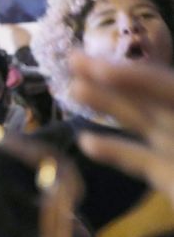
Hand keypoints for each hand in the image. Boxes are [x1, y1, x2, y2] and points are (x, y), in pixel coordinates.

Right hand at [70, 52, 173, 205]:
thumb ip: (172, 99)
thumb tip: (102, 127)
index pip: (164, 86)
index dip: (132, 77)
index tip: (96, 68)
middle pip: (145, 96)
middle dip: (109, 77)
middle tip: (72, 60)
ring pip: (138, 121)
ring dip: (105, 104)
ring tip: (72, 90)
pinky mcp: (167, 176)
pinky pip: (138, 160)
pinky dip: (112, 150)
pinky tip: (85, 142)